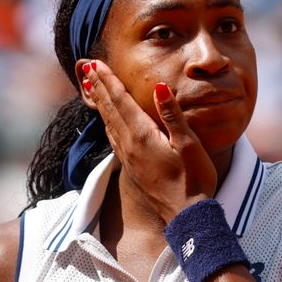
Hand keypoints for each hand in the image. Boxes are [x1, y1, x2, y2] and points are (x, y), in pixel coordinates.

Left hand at [82, 60, 216, 222]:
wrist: (186, 217)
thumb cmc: (194, 180)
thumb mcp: (189, 145)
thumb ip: (172, 115)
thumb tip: (158, 87)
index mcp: (143, 136)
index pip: (121, 101)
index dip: (108, 81)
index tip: (96, 64)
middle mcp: (130, 146)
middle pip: (110, 110)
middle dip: (99, 87)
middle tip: (86, 68)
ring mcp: (129, 158)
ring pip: (108, 124)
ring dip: (100, 104)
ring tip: (92, 88)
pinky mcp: (132, 168)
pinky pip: (113, 139)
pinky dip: (107, 123)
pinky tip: (108, 122)